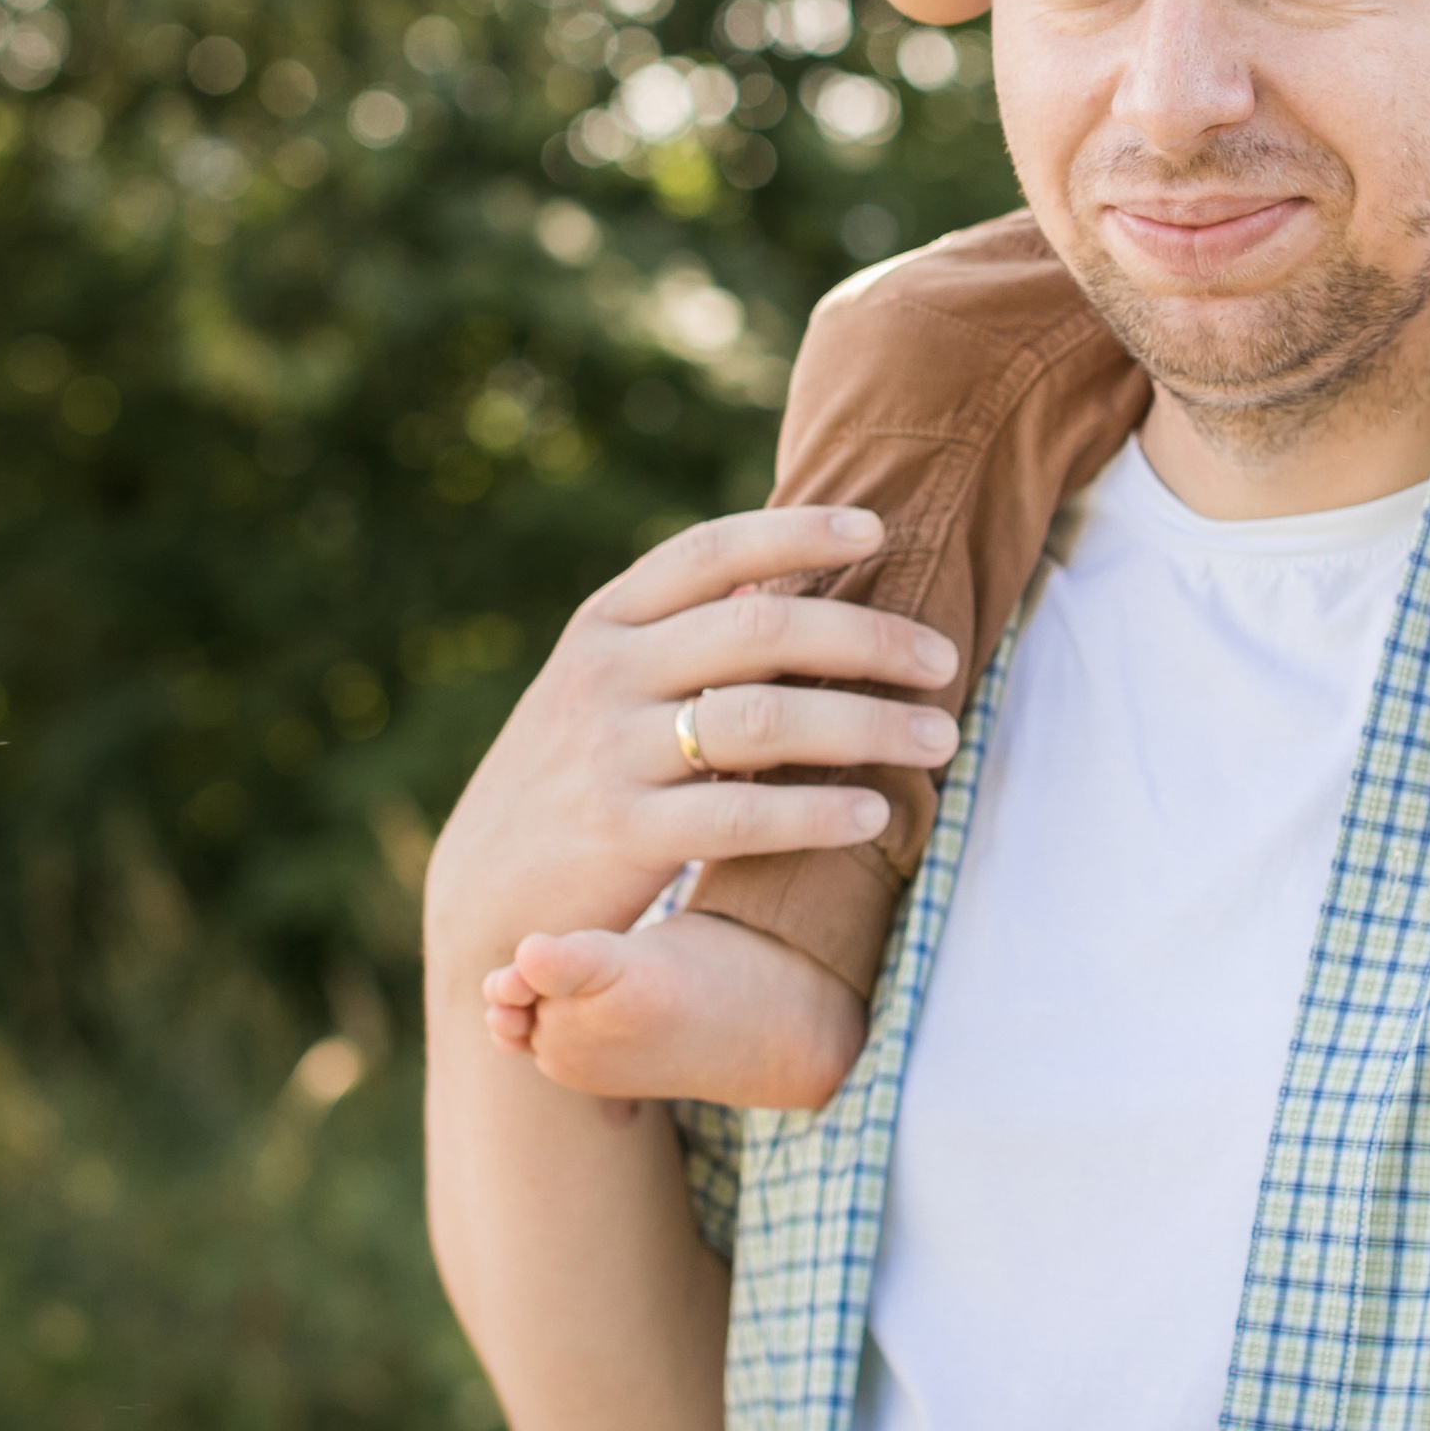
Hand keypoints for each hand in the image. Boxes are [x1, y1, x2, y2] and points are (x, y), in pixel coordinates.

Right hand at [424, 506, 959, 971]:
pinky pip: (742, 814)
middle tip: (944, 660)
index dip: (797, 532)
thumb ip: (676, 636)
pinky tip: (874, 812)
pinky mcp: (622, 835)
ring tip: (939, 739)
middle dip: (867, 639)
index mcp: (604, 624)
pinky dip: (819, 810)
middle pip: (759, 630)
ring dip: (868, 725)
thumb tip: (776, 580)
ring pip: (765, 720)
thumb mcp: (599, 688)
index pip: (709, 551)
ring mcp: (609, 753)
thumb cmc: (572, 780)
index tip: (879, 531)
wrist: (484, 899)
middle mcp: (604, 675)